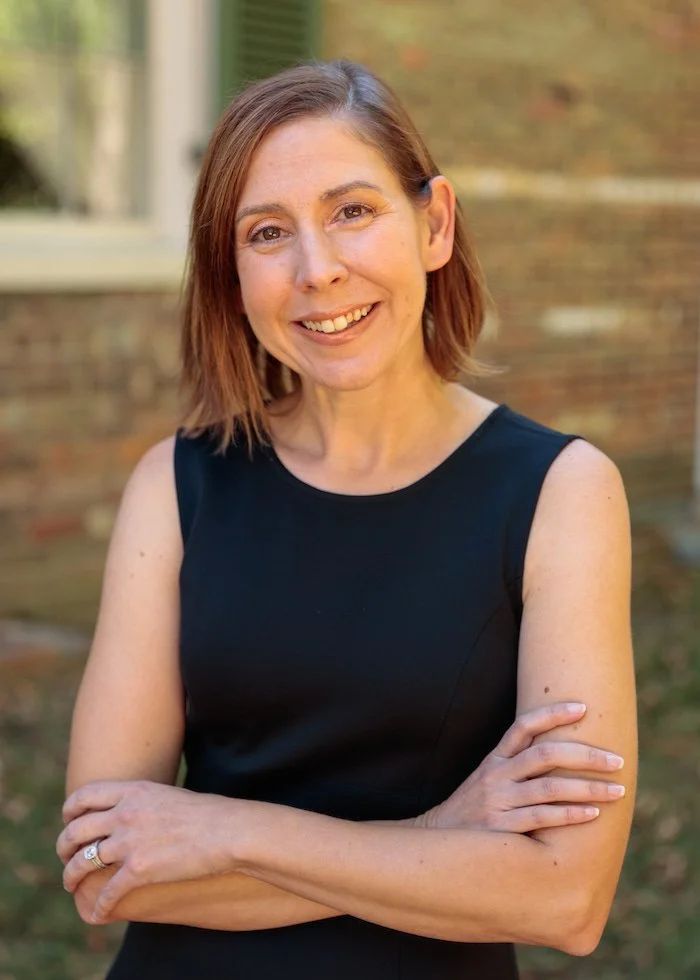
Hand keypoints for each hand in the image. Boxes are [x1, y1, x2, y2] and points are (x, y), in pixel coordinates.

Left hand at [56, 780, 245, 921]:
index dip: (69, 811)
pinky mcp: (140, 870)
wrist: (228, 831)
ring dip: (71, 876)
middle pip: (76, 830)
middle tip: (66, 856)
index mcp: (132, 791)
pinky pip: (108, 891)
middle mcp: (125, 814)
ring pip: (83, 861)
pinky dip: (100, 905)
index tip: (69, 822)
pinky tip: (99, 912)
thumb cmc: (205, 814)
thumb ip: (141, 801)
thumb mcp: (166, 795)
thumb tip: (129, 810)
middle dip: (64, 846)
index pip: (83, 797)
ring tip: (72, 885)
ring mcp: (130, 842)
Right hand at [417, 702, 624, 832]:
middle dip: (585, 755)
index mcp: (494, 760)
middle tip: (616, 760)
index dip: (552, 714)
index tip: (583, 707)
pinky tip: (593, 814)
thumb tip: (560, 755)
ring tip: (617, 790)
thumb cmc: (473, 811)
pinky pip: (542, 817)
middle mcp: (497, 775)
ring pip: (550, 787)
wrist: (438, 844)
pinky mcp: (502, 828)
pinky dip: (570, 814)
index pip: (523, 726)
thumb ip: (515, 767)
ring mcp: (499, 801)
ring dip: (588, 787)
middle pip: (545, 754)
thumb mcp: (487, 780)